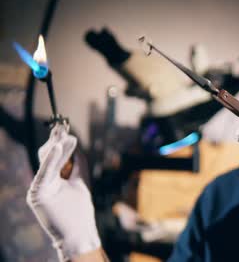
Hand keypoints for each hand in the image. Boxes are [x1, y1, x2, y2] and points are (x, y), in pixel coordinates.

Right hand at [26, 124, 100, 260]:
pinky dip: (51, 160)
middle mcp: (43, 182)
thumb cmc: (79, 210)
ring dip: (56, 147)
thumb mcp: (80, 181)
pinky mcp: (37, 195)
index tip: (65, 127)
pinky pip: (44, 173)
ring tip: (64, 134)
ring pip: (47, 163)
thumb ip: (77, 164)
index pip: (55, 156)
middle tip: (63, 126)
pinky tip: (56, 147)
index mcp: (53, 178)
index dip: (60, 142)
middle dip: (56, 141)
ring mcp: (39, 188)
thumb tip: (75, 145)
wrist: (78, 233)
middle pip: (49, 157)